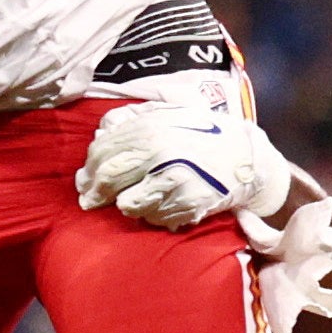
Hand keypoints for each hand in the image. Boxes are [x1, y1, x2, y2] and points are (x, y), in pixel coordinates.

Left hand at [75, 101, 291, 230]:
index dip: (89, 169)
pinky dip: (151, 215)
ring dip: (126, 204)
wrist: (247, 158)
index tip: (84, 180)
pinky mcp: (186, 205)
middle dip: (95, 193)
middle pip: (109, 179)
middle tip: (90, 200)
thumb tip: (102, 130)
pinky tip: (161, 204)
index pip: (103, 152)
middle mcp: (158, 153)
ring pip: (127, 205)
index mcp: (150, 128)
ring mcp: (172, 181)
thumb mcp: (169, 114)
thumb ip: (133, 118)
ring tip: (134, 199)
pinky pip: (153, 218)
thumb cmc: (205, 134)